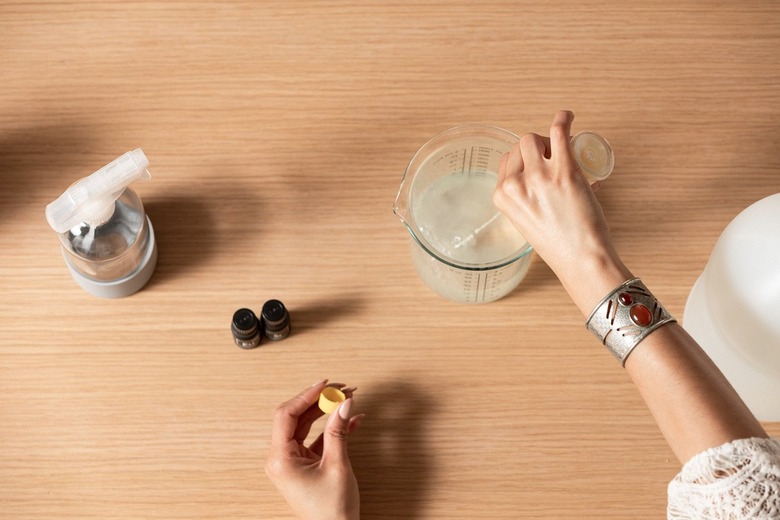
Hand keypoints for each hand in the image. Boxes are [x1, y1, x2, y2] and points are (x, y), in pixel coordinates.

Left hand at [265, 381, 363, 519]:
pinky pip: (317, 438)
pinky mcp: (306, 464)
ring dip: (327, 412)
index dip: (305, 395)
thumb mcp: (337, 466)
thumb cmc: (331, 511)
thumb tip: (343, 403)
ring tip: (348, 398)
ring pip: (307, 426)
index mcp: (281, 459)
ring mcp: (293, 461)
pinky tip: (352, 420)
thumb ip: (339, 431)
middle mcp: (282, 458)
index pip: (287, 415)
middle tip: (341, 389)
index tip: (325, 384)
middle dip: (320, 401)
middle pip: (296, 417)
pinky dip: (333, 428)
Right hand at [493, 110, 631, 312]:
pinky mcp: (564, 170)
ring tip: (562, 147)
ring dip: (548, 138)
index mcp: (501, 197)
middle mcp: (515, 184)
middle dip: (535, 147)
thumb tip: (542, 186)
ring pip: (535, 138)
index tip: (537, 162)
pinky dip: (563, 118)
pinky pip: (558, 132)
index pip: (505, 162)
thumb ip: (525, 203)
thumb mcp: (527, 223)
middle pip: (519, 147)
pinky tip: (567, 116)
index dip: (523, 158)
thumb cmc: (559, 246)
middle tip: (553, 158)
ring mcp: (539, 175)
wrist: (580, 258)